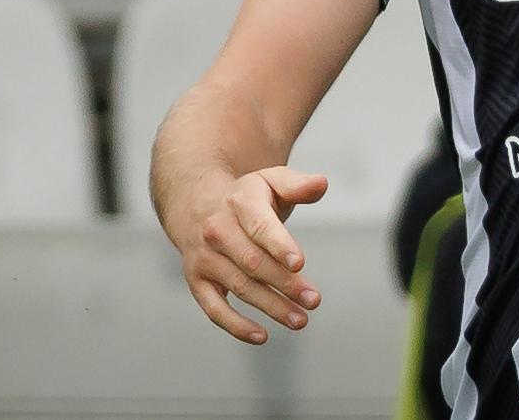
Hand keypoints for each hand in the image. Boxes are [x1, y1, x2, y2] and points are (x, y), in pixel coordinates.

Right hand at [178, 165, 327, 344]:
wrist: (196, 204)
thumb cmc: (246, 197)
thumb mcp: (270, 181)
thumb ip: (297, 185)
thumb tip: (322, 183)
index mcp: (239, 203)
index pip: (259, 226)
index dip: (279, 245)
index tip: (299, 263)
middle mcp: (217, 231)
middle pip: (253, 262)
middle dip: (286, 284)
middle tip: (314, 300)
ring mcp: (205, 258)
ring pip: (240, 287)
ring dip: (271, 307)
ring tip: (300, 320)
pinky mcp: (197, 282)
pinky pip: (214, 309)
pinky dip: (236, 326)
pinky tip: (262, 336)